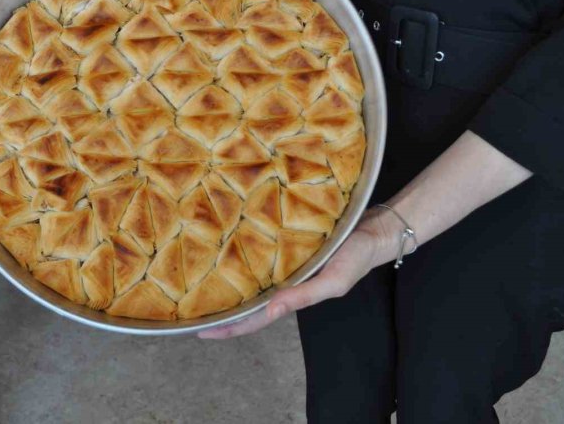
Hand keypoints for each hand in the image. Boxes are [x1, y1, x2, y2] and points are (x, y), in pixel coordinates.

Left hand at [199, 210, 392, 338]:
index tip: (200, 332)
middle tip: (189, 310)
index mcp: (292, 294)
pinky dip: (244, 259)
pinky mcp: (289, 247)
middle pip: (247, 303)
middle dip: (221, 310)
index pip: (254, 319)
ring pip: (252, 282)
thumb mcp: (334, 281)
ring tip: (200, 284)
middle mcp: (284, 282)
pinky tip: (228, 252)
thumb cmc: (356, 258)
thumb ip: (304, 296)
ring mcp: (285, 266)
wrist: (374, 230)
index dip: (228, 327)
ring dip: (230, 286)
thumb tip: (273, 310)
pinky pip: (261, 257)